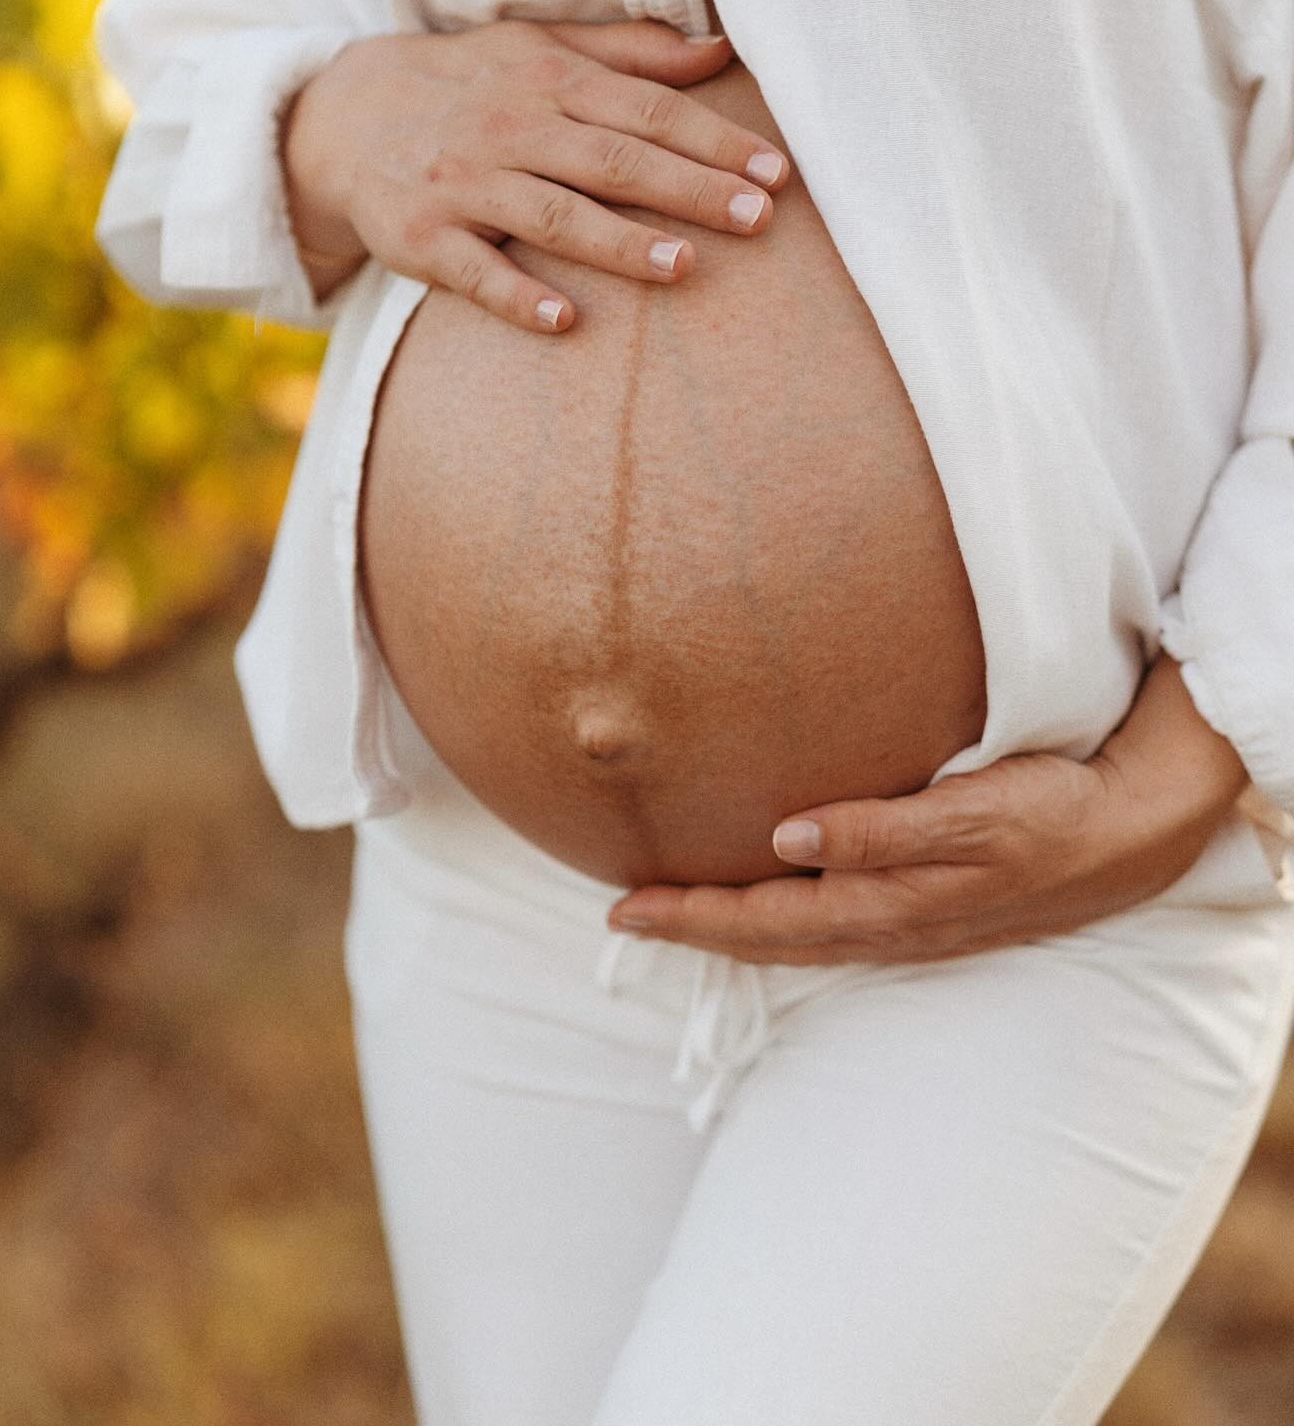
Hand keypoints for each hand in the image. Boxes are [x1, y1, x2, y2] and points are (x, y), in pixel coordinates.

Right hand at [279, 15, 789, 333]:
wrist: (342, 118)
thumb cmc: (469, 84)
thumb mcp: (541, 50)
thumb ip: (632, 53)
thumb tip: (720, 49)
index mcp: (550, 82)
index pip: (647, 110)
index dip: (714, 138)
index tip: (776, 171)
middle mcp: (512, 129)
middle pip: (613, 160)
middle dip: (690, 188)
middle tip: (759, 219)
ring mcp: (466, 185)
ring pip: (552, 215)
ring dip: (618, 242)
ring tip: (684, 266)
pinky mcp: (424, 238)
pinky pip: (476, 271)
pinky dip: (518, 296)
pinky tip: (565, 322)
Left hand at [605, 653, 1251, 964]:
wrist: (1131, 835)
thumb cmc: (1052, 813)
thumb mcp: (973, 814)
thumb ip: (878, 829)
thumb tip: (784, 839)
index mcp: (886, 907)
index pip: (762, 921)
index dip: (688, 918)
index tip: (621, 908)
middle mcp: (886, 926)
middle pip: (765, 938)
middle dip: (691, 927)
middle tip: (621, 914)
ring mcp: (906, 925)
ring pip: (794, 935)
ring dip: (729, 925)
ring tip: (673, 907)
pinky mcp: (924, 908)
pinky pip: (827, 923)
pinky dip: (778, 915)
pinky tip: (767, 895)